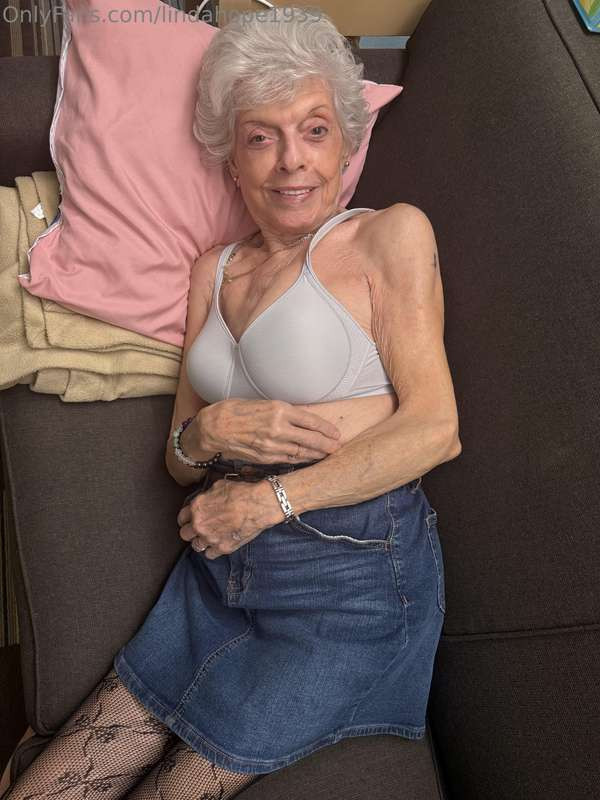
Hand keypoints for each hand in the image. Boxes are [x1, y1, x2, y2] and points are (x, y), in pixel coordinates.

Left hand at [177, 478, 279, 559]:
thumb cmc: (242, 493)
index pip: (181, 518)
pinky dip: (213, 550)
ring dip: (201, 541)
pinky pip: (209, 554)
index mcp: (196, 508)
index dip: (187, 518)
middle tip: (200, 528)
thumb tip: (206, 499)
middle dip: (191, 531)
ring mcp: (210, 538)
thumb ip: (207, 496)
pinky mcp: (222, 548)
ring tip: (209, 536)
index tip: (191, 519)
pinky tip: (218, 543)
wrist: (259, 505)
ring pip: (196, 546)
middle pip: (184, 534)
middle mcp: (200, 524)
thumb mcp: (219, 486)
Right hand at [197, 398, 341, 463]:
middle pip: (311, 439)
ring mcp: (272, 445)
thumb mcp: (263, 403)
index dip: (326, 429)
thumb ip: (283, 411)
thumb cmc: (236, 411)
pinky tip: (308, 460)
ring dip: (316, 454)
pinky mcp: (265, 458)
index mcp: (279, 410)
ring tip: (327, 454)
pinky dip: (301, 460)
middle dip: (327, 444)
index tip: (335, 432)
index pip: (311, 421)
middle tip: (338, 447)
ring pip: (301, 452)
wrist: (214, 427)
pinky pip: (288, 460)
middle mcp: (278, 428)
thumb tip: (303, 416)